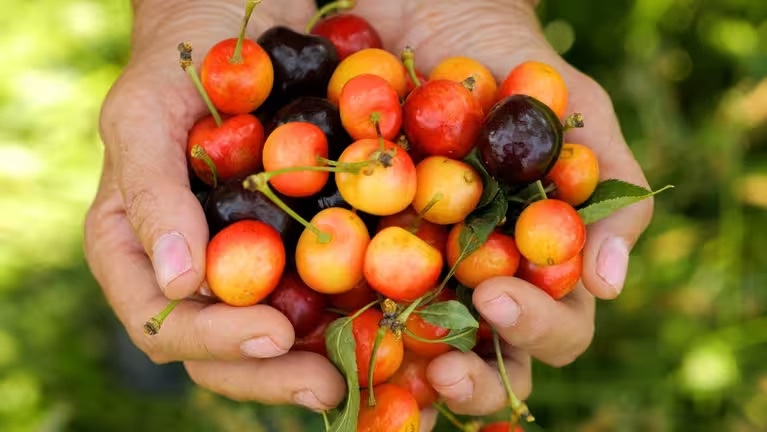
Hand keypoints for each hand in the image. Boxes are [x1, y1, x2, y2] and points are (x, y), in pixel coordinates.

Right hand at [84, 0, 345, 411]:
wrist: (238, 18)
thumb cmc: (180, 63)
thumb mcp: (146, 114)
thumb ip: (149, 194)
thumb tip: (180, 284)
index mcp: (142, 248)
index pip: (162, 323)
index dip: (212, 341)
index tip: (274, 334)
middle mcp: (196, 266)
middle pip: (220, 347)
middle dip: (271, 373)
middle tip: (329, 385)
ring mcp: (250, 258)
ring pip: (273, 334)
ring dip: (316, 362)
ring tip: (367, 373)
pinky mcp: (301, 241)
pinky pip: (322, 288)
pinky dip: (351, 315)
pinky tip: (391, 327)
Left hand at [350, 0, 654, 427]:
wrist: (433, 13)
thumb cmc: (513, 64)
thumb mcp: (576, 115)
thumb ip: (610, 192)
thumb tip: (607, 283)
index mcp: (534, 262)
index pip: (553, 326)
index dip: (535, 328)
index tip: (499, 295)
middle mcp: (474, 280)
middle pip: (485, 360)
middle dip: (472, 378)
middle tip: (446, 368)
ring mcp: (411, 270)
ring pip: (413, 352)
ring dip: (402, 376)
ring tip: (384, 367)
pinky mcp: (351, 250)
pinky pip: (341, 301)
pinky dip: (333, 328)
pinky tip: (316, 337)